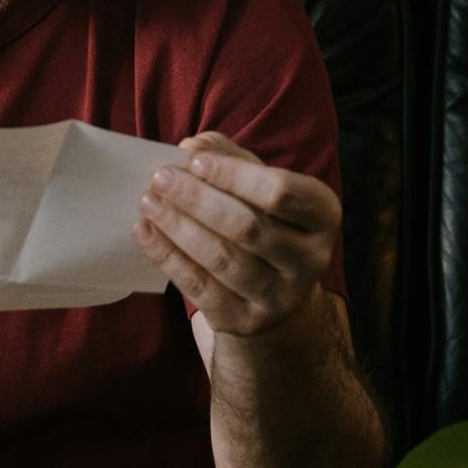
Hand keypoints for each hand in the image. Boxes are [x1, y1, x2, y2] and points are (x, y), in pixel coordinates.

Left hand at [133, 131, 340, 336]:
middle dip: (196, 199)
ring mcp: (279, 296)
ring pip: (221, 258)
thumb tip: (192, 147)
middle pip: (247, 227)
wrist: (277, 299)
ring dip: (177, 226)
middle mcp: (310, 260)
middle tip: (159, 178)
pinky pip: (200, 287)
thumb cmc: (266, 225)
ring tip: (148, 202)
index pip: (280, 192)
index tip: (192, 160)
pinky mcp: (246, 320)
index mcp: (323, 216)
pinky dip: (167, 256)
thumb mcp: (261, 188)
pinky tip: (144, 232)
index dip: (233, 174)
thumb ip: (232, 159)